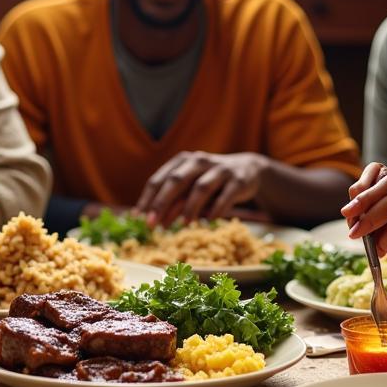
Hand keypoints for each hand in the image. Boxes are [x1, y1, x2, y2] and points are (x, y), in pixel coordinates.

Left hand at [135, 151, 264, 226]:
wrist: (248, 170)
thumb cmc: (211, 181)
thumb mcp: (191, 188)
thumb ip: (175, 202)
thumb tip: (157, 222)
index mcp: (182, 161)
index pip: (159, 179)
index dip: (148, 199)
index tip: (138, 217)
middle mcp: (198, 161)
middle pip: (177, 181)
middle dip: (162, 203)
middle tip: (153, 224)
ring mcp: (219, 169)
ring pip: (201, 187)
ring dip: (190, 207)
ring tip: (183, 225)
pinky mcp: (238, 180)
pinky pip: (226, 195)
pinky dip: (217, 208)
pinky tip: (210, 221)